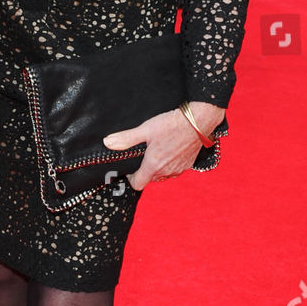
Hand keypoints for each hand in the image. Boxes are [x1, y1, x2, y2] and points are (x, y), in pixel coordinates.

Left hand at [104, 102, 224, 192]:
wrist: (198, 121)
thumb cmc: (172, 125)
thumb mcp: (146, 129)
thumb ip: (126, 138)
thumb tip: (108, 142)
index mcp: (153, 165)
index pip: (138, 184)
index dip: (131, 179)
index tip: (129, 170)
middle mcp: (166, 171)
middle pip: (150, 179)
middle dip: (144, 171)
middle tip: (141, 157)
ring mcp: (178, 169)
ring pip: (163, 176)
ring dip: (157, 169)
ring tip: (155, 152)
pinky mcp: (188, 165)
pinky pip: (174, 170)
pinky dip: (169, 165)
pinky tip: (168, 151)